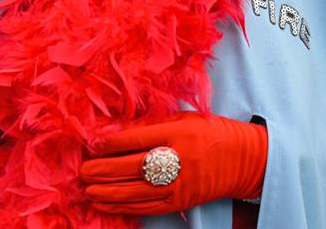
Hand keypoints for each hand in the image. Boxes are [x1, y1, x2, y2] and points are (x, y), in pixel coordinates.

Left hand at [81, 112, 267, 214]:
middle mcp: (178, 159)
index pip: (136, 138)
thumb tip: (116, 132)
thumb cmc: (210, 132)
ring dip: (107, 191)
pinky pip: (146, 206)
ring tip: (87, 188)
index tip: (92, 145)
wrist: (244, 159)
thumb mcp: (183, 118)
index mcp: (178, 132)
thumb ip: (152, 125)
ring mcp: (179, 184)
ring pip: (135, 190)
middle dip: (103, 170)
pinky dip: (123, 206)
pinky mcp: (180, 201)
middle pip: (132, 167)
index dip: (110, 143)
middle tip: (82, 170)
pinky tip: (105, 203)